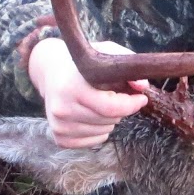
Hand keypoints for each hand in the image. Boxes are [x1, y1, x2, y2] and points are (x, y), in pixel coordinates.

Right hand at [27, 37, 147, 147]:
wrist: (51, 71)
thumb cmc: (82, 63)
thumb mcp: (105, 53)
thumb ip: (126, 66)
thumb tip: (143, 86)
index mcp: (72, 87)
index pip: (110, 107)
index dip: (132, 104)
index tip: (142, 98)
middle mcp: (62, 109)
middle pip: (110, 120)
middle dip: (120, 109)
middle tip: (115, 95)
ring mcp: (59, 125)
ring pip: (104, 132)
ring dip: (110, 120)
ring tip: (99, 102)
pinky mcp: (59, 137)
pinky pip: (94, 141)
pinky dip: (100, 131)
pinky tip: (92, 115)